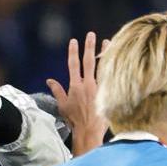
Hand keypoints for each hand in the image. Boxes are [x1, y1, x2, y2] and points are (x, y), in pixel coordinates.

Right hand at [46, 33, 105, 155]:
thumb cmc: (74, 119)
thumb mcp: (62, 105)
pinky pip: (112, 77)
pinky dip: (113, 67)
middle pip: (88, 61)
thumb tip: (49, 80)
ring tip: (107, 41)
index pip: (73, 64)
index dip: (73, 52)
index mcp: (75, 86)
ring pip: (103, 67)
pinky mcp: (108, 93)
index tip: (74, 41)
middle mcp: (87, 84)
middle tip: (91, 34)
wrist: (89, 130)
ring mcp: (99, 88)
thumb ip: (57, 90)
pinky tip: (117, 59)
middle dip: (88, 47)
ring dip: (104, 53)